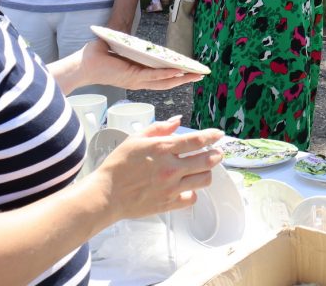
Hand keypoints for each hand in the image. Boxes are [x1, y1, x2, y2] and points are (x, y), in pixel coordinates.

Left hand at [78, 38, 204, 90]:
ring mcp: (137, 80)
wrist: (82, 64)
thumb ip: (130, 44)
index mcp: (137, 74)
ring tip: (196, 75)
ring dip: (181, 78)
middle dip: (185, 79)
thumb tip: (135, 36)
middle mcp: (139, 80)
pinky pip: (153, 76)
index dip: (176, 75)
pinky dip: (166, 75)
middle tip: (200, 76)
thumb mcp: (119, 47)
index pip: (160, 76)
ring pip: (164, 82)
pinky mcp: (132, 77)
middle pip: (167, 82)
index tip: (191, 72)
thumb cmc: (97, 55)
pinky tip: (178, 72)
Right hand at [88, 119, 223, 224]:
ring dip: (207, 172)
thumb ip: (159, 128)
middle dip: (216, 154)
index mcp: (162, 149)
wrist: (106, 195)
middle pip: (208, 160)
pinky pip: (192, 198)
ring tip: (201, 169)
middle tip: (215, 152)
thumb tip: (178, 120)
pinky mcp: (169, 203)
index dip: (212, 136)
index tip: (219, 134)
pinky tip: (187, 186)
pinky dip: (193, 192)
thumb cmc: (118, 166)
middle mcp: (171, 168)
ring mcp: (171, 187)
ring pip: (205, 179)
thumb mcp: (136, 139)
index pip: (197, 141)